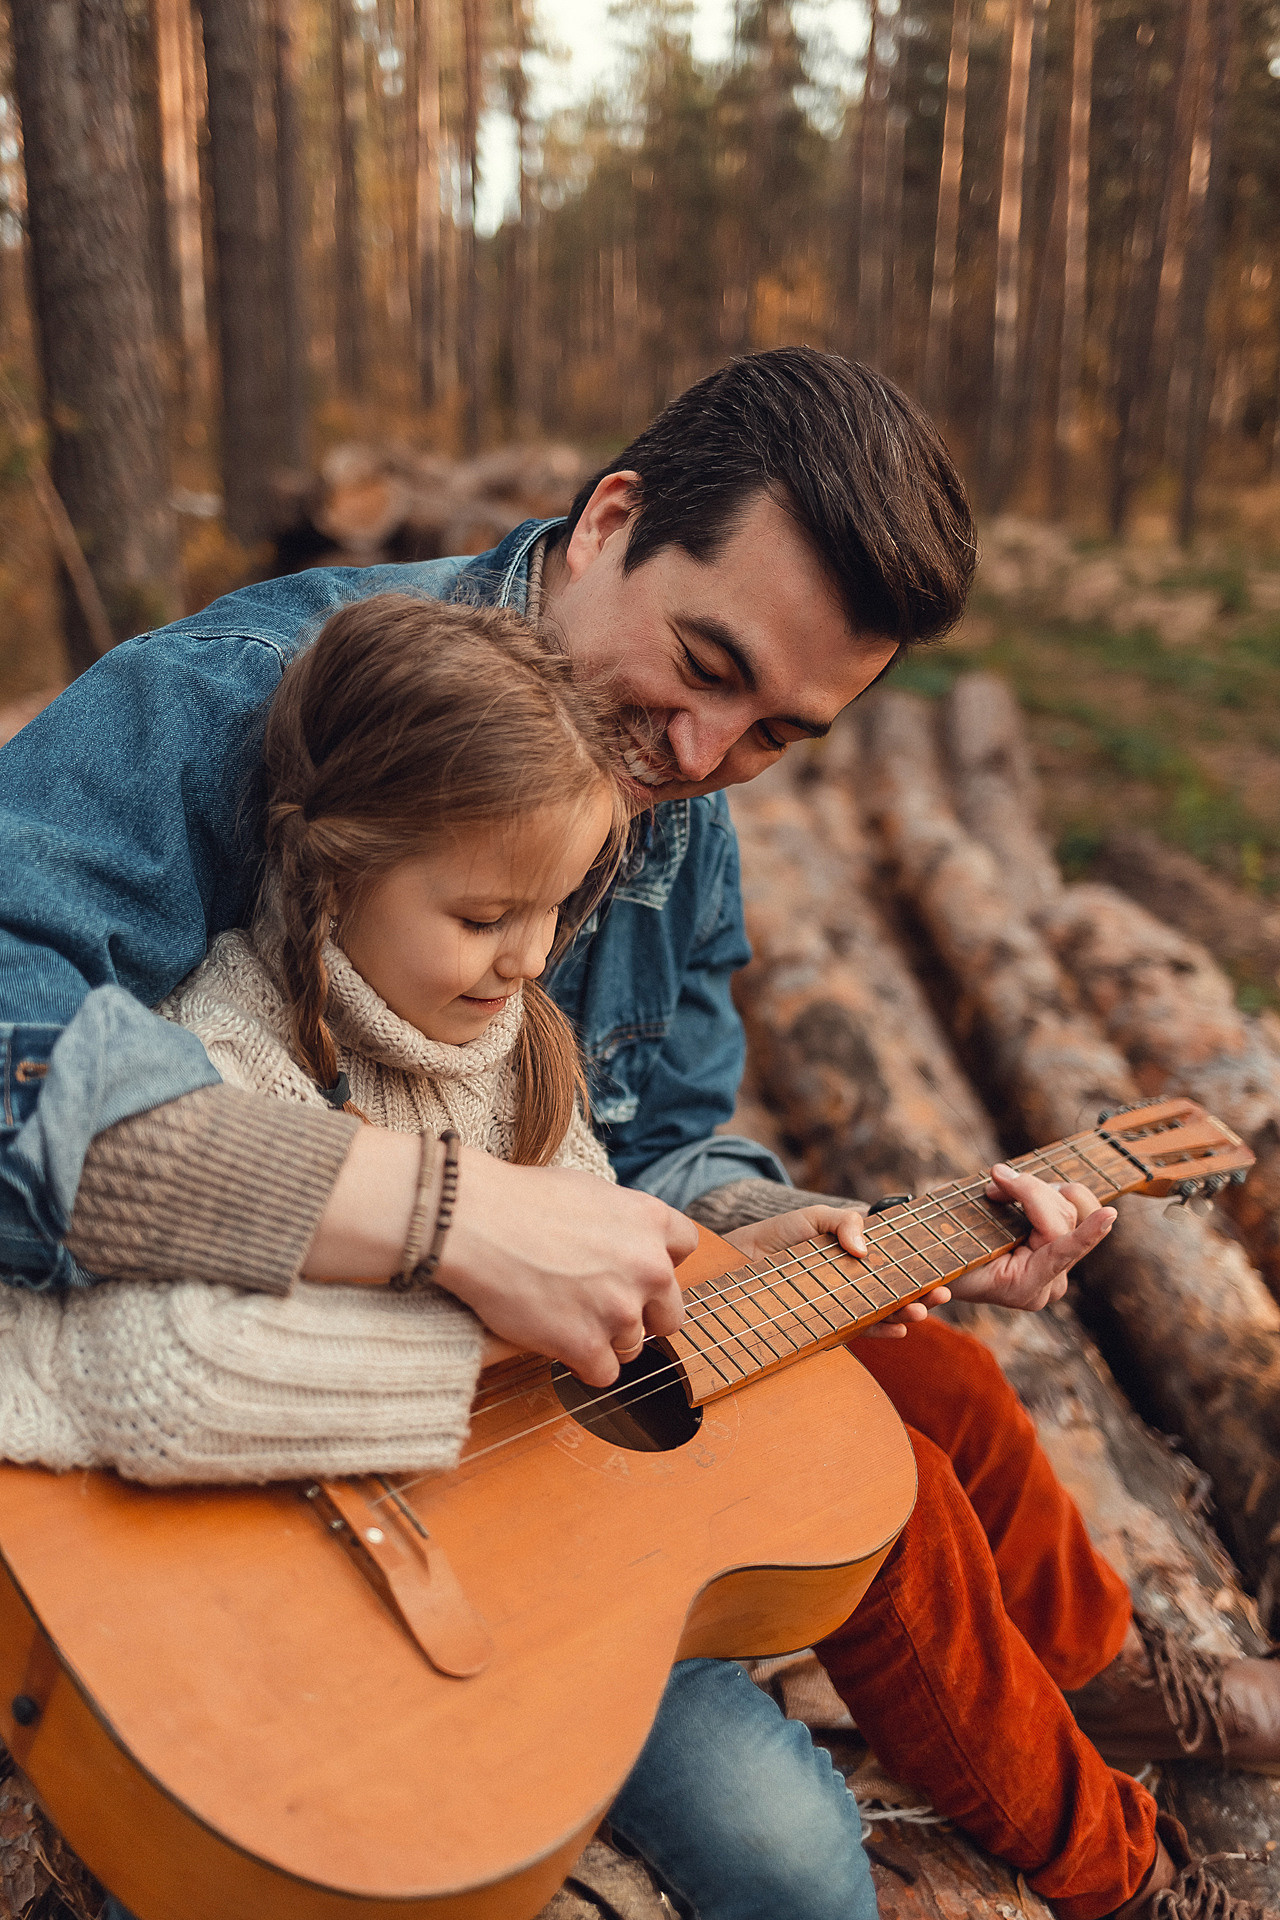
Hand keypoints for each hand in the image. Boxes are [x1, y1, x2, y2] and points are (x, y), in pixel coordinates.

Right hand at [437, 1149, 696, 1387]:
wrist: (476, 1222)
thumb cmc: (521, 1200)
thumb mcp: (591, 1192)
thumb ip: (624, 1223)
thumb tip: (629, 1245)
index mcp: (651, 1221)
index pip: (686, 1248)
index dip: (659, 1261)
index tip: (633, 1268)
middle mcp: (649, 1267)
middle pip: (670, 1313)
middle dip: (641, 1314)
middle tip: (601, 1306)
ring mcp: (620, 1309)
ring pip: (633, 1346)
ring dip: (604, 1338)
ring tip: (564, 1315)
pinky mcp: (587, 1345)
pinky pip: (604, 1373)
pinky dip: (582, 1363)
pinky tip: (556, 1339)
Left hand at [724, 1203, 950, 1340]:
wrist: (741, 1258)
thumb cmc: (780, 1234)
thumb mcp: (816, 1217)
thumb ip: (846, 1222)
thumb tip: (864, 1250)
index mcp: (859, 1258)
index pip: (897, 1266)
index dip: (920, 1271)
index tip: (941, 1275)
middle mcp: (856, 1283)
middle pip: (897, 1292)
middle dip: (922, 1296)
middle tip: (939, 1296)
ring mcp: (843, 1304)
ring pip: (883, 1314)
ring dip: (905, 1316)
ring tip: (920, 1313)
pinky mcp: (827, 1323)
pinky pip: (858, 1331)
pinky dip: (879, 1332)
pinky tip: (897, 1332)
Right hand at [948, 1163, 1115, 1309]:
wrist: (946, 1271)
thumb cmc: (946, 1255)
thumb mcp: (961, 1233)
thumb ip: (986, 1211)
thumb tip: (1004, 1178)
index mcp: (1024, 1287)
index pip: (1059, 1251)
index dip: (1084, 1232)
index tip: (1109, 1215)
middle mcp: (1050, 1284)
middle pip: (1061, 1219)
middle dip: (1028, 1189)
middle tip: (993, 1180)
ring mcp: (1059, 1270)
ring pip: (1067, 1211)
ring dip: (1034, 1189)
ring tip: (1000, 1187)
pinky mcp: (1060, 1252)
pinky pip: (1069, 1217)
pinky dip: (1053, 1196)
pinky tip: (1064, 1195)